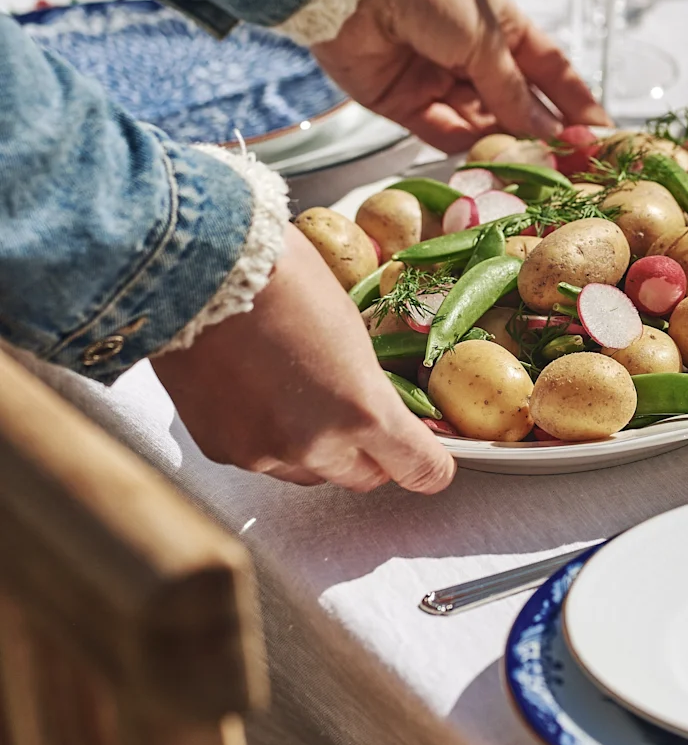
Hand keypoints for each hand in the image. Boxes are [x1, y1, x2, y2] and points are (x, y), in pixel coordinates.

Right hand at [154, 225, 455, 492]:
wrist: (198, 266)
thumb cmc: (279, 274)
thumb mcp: (349, 323)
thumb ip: (365, 379)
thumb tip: (375, 400)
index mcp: (361, 409)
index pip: (417, 468)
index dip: (430, 467)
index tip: (432, 461)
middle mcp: (314, 444)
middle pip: (363, 478)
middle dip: (371, 453)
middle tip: (363, 416)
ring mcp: (263, 453)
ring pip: (309, 471)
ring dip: (316, 446)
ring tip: (300, 391)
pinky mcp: (220, 449)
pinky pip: (262, 458)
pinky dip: (267, 435)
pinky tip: (259, 391)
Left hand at [310, 0, 607, 153]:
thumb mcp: (483, 36)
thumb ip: (512, 88)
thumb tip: (546, 129)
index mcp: (503, 28)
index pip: (552, 71)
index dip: (577, 103)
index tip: (602, 136)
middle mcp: (475, 57)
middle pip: (519, 104)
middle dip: (543, 133)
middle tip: (568, 164)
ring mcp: (442, 82)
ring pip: (483, 125)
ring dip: (504, 144)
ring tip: (527, 165)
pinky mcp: (406, 104)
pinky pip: (443, 133)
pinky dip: (462, 146)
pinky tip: (481, 157)